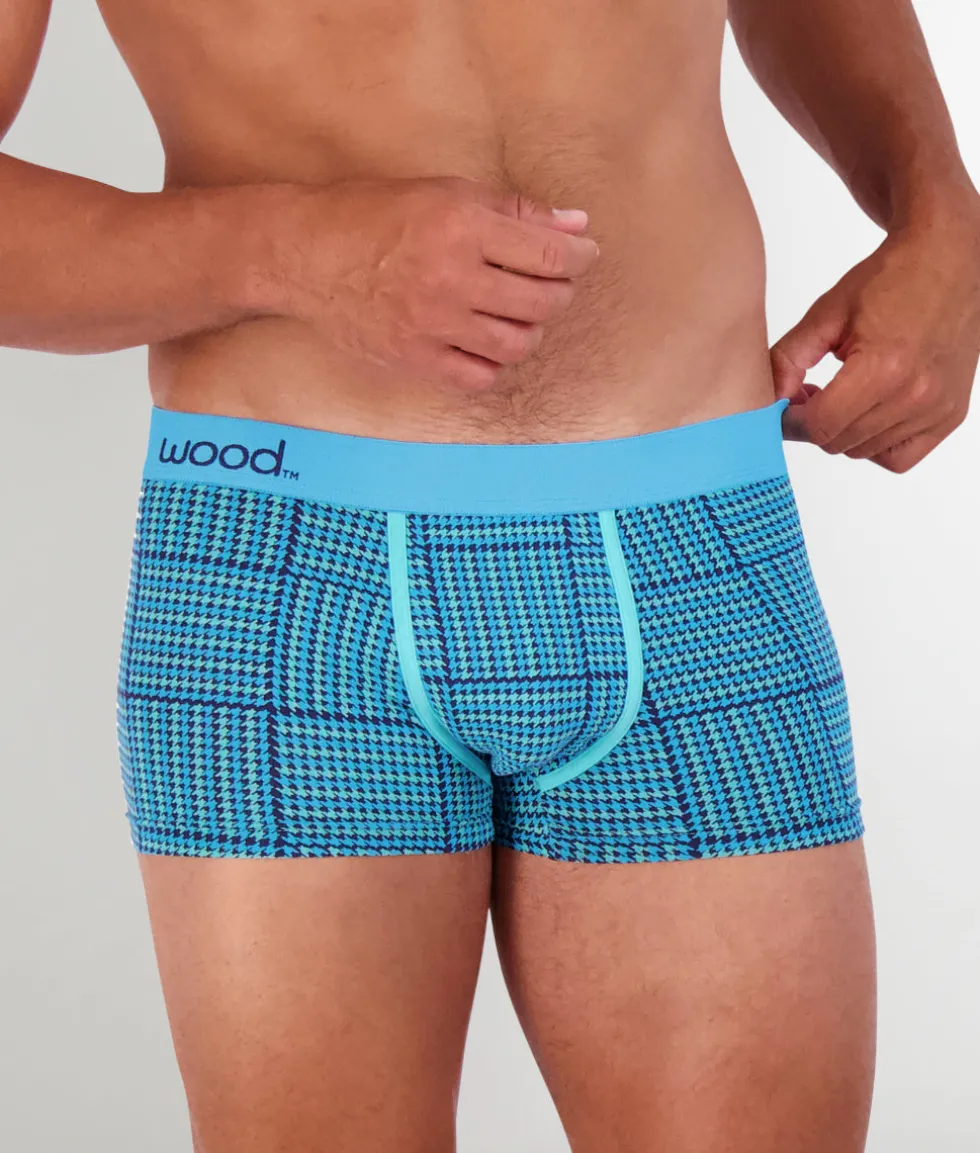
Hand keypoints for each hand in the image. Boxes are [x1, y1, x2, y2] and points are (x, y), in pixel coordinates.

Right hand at [272, 174, 599, 390]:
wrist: (305, 254)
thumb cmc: (376, 215)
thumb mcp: (446, 192)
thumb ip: (515, 212)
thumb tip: (577, 227)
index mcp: (462, 227)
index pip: (549, 255)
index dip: (579, 259)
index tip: (584, 256)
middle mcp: (450, 278)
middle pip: (541, 303)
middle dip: (558, 293)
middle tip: (549, 283)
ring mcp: (432, 325)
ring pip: (516, 345)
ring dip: (528, 331)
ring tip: (516, 314)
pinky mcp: (414, 359)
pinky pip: (479, 376)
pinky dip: (493, 363)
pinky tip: (484, 342)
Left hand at [770, 196, 979, 471]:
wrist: (948, 262)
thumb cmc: (891, 280)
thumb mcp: (826, 314)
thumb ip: (788, 359)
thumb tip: (768, 399)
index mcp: (883, 368)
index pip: (820, 426)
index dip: (791, 422)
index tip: (783, 408)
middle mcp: (915, 394)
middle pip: (839, 443)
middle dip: (814, 424)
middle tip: (810, 395)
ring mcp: (937, 409)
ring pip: (864, 451)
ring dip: (843, 432)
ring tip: (841, 396)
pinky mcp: (950, 415)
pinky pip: (900, 457)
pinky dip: (876, 445)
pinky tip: (868, 414)